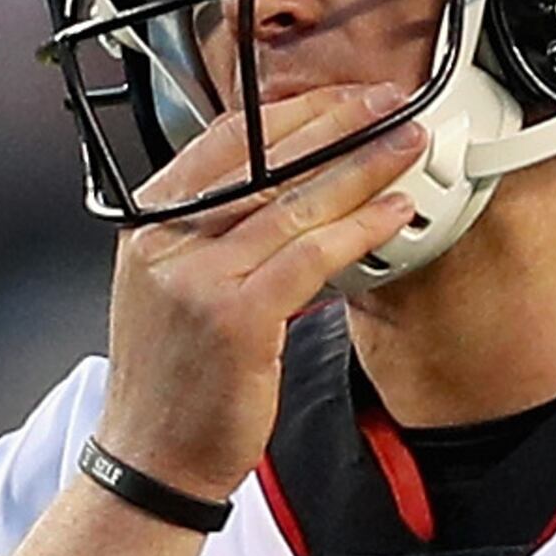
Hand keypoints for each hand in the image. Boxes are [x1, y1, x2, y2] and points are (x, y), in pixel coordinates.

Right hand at [90, 83, 423, 498]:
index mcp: (149, 222)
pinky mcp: (235, 317)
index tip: (341, 97)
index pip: (225, 141)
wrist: (151, 458)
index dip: (292, 111)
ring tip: (406, 147)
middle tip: (388, 105)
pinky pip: (309, 256)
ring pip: (293, 203)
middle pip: (264, 161)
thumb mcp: (172, 285)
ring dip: (361, 168)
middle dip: (336, 125)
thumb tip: (287, 184)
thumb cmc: (172, 378)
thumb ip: (213, 231)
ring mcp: (197, 277)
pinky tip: (392, 212)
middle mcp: (165, 240)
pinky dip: (358, 229)